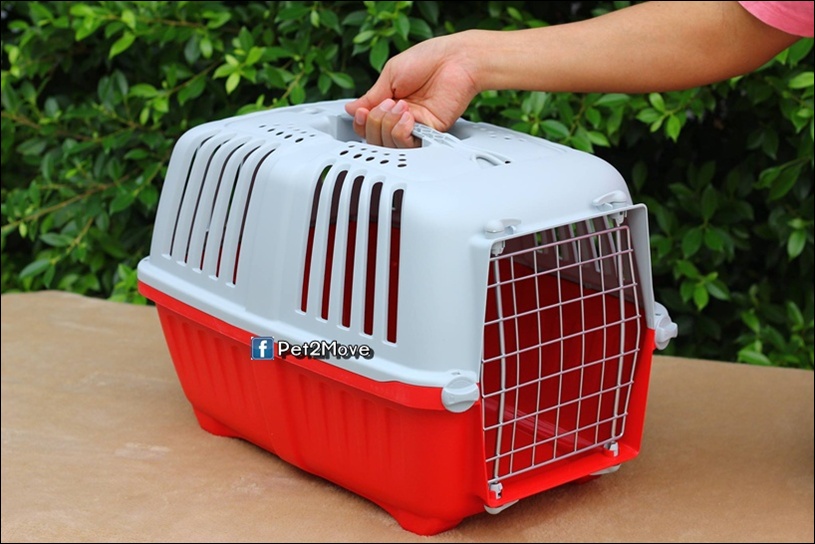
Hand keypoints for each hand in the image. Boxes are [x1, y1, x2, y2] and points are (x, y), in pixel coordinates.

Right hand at [344, 32, 480, 147]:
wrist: (457, 59)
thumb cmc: (429, 59)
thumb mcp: (391, 75)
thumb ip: (371, 96)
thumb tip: (351, 108)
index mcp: (389, 102)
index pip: (367, 124)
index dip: (361, 123)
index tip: (360, 111)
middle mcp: (401, 117)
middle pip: (375, 138)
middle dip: (374, 122)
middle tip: (385, 104)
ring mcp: (415, 125)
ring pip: (389, 144)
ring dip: (387, 125)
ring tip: (399, 106)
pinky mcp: (430, 131)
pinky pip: (409, 144)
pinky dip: (401, 132)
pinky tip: (406, 116)